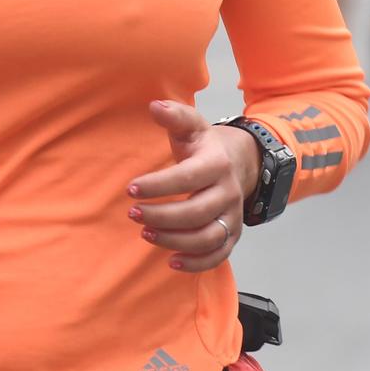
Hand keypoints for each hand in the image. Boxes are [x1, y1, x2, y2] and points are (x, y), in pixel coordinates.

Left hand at [126, 101, 257, 273]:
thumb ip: (174, 115)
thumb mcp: (191, 126)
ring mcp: (232, 216)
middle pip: (196, 212)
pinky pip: (218, 255)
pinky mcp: (232, 235)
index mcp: (216, 164)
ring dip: (174, 240)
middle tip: (132, 213)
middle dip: (161, 216)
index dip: (158, 186)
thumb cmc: (204, 146)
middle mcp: (228, 192)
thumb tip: (154, 106)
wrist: (239, 163)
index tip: (130, 189)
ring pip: (207, 237)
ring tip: (145, 233)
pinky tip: (171, 262)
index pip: (187, 178)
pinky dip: (197, 263)